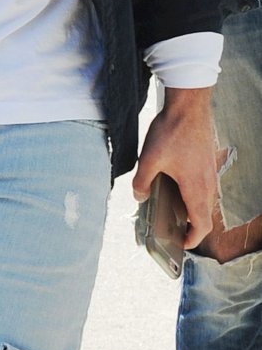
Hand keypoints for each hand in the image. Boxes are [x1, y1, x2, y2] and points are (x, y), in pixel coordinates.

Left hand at [132, 86, 217, 248]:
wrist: (188, 107)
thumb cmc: (172, 133)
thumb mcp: (149, 158)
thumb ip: (142, 181)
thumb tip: (139, 197)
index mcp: (196, 189)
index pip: (202, 224)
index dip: (193, 238)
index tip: (181, 243)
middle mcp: (208, 184)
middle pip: (204, 215)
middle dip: (191, 225)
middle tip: (173, 226)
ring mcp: (210, 173)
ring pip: (205, 200)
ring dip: (192, 208)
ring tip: (171, 205)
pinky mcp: (207, 162)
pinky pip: (203, 186)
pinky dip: (193, 192)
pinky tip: (175, 182)